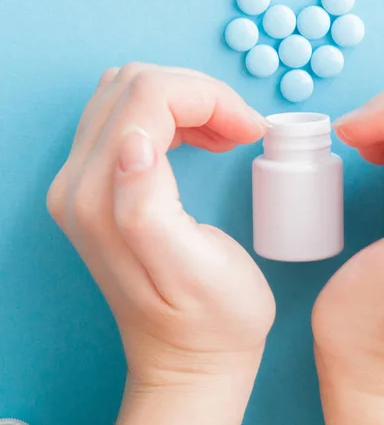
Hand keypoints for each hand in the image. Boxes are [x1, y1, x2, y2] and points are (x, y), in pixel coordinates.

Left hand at [47, 63, 274, 424]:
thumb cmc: (210, 321)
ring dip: (188, 99)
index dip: (208, 97)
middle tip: (241, 129)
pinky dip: (175, 113)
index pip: (148, 95)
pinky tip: (205, 137)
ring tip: (227, 133)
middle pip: (135, 84)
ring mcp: (82, 183)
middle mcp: (78, 184)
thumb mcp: (194, 271)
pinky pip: (130, 115)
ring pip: (130, 92)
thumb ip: (147, 205)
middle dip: (199, 93)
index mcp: (103, 199)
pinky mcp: (98, 184)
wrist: (189, 356)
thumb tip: (134, 143)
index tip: (249, 128)